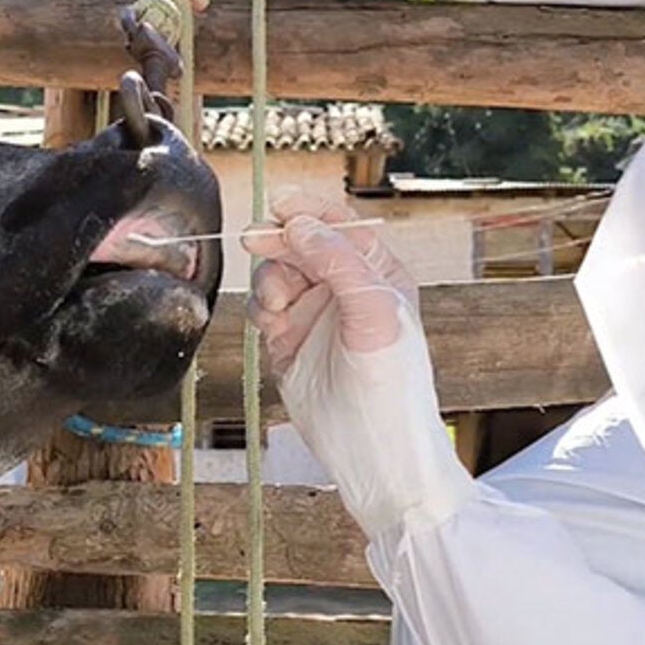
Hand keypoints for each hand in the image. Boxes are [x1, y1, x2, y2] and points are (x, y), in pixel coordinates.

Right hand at [244, 189, 417, 374]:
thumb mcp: (375, 310)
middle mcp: (344, 289)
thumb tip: (301, 226)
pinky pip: (262, 307)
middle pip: (300, 244)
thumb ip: (339, 261)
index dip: (309, 209)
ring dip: (269, 279)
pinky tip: (271, 322)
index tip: (280, 202)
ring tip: (277, 303)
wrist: (369, 442)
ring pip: (276, 273)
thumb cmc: (391, 381)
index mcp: (376, 273)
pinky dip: (259, 307)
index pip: (340, 226)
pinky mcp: (287, 339)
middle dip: (277, 239)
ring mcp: (314, 314)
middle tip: (253, 236)